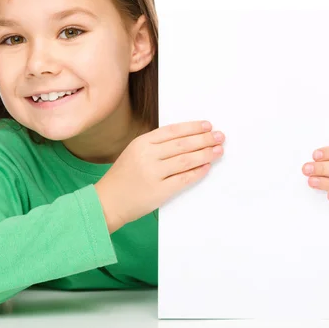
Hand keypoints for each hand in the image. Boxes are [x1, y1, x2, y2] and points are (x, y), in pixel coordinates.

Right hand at [95, 120, 224, 232]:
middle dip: (204, 139)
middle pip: (183, 144)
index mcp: (141, 143)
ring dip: (205, 154)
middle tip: (220, 136)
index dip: (193, 127)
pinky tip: (206, 167)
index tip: (208, 125)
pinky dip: (197, 172)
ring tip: (218, 150)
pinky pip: (184, 179)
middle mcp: (147, 156)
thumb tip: (189, 139)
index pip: (173, 131)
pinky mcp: (159, 191)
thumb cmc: (123, 177)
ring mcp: (153, 174)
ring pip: (186, 160)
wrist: (108, 202)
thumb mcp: (135, 153)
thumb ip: (157, 146)